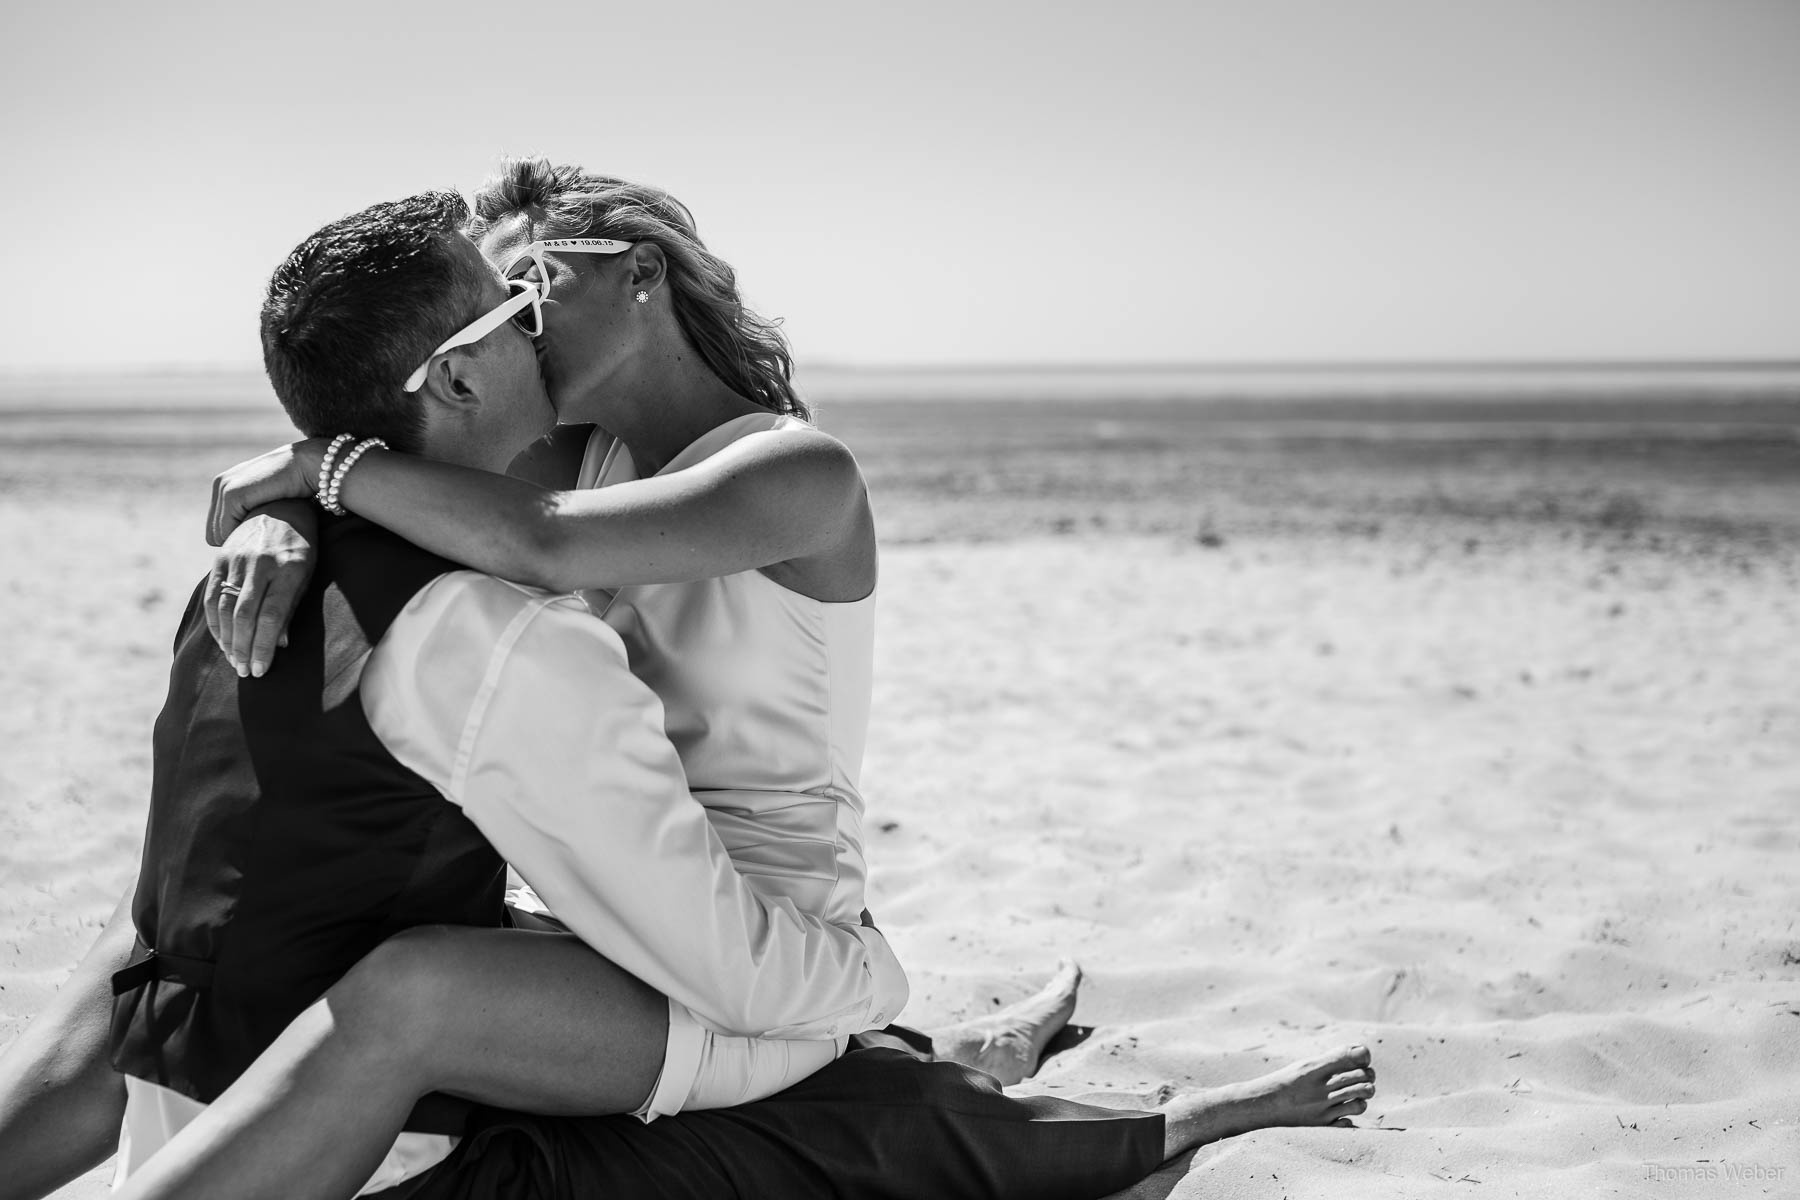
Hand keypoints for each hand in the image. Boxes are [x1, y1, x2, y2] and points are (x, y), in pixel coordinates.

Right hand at [203, 502, 318, 676]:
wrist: (280, 506)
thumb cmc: (302, 546)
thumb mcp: (307, 574)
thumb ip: (291, 607)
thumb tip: (279, 644)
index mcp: (289, 569)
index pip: (271, 616)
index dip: (264, 645)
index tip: (262, 670)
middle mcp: (260, 563)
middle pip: (245, 615)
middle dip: (243, 648)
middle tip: (246, 673)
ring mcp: (237, 559)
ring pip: (224, 607)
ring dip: (227, 639)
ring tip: (235, 661)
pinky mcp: (221, 557)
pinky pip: (211, 594)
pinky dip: (214, 621)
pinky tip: (221, 640)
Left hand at [205, 439, 328, 546]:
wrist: (311, 464)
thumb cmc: (299, 486)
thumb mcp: (269, 498)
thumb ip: (254, 511)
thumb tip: (247, 537)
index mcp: (226, 484)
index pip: (216, 527)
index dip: (237, 539)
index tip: (261, 542)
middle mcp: (220, 484)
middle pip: (214, 534)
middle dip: (237, 542)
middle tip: (262, 543)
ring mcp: (224, 488)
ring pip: (218, 535)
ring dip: (242, 541)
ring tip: (264, 538)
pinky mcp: (232, 494)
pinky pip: (226, 530)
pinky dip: (243, 538)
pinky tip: (263, 534)